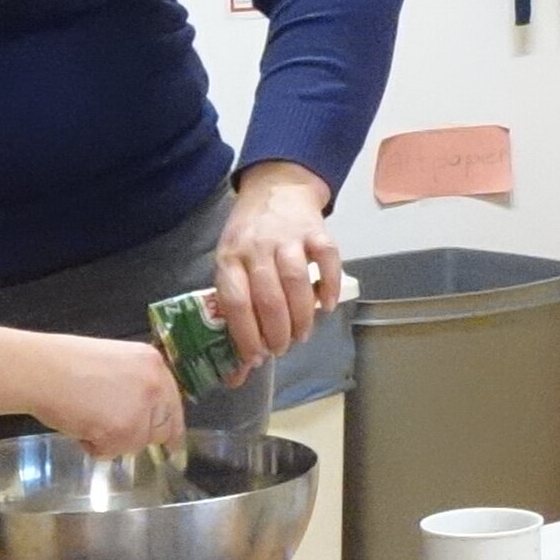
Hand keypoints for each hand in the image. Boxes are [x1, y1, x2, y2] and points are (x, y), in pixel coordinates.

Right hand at [30, 332, 186, 460]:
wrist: (41, 370)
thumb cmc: (63, 363)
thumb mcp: (113, 363)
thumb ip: (133, 384)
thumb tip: (137, 411)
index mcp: (152, 362)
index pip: (172, 401)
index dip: (168, 424)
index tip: (171, 443)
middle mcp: (155, 384)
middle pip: (161, 427)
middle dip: (137, 435)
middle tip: (112, 435)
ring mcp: (143, 407)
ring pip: (136, 442)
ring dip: (112, 441)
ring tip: (85, 419)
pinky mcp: (127, 429)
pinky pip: (113, 451)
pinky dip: (94, 446)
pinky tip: (80, 426)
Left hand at [209, 164, 343, 371]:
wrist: (276, 187)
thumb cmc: (249, 237)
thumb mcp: (232, 265)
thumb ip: (236, 313)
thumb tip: (238, 373)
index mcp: (229, 258)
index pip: (236, 302)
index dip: (247, 334)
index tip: (256, 358)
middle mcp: (256, 247)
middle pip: (268, 297)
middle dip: (277, 332)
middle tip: (282, 349)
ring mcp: (287, 237)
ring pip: (296, 282)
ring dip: (302, 316)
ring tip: (302, 335)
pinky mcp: (316, 230)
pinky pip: (327, 260)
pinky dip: (330, 286)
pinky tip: (328, 305)